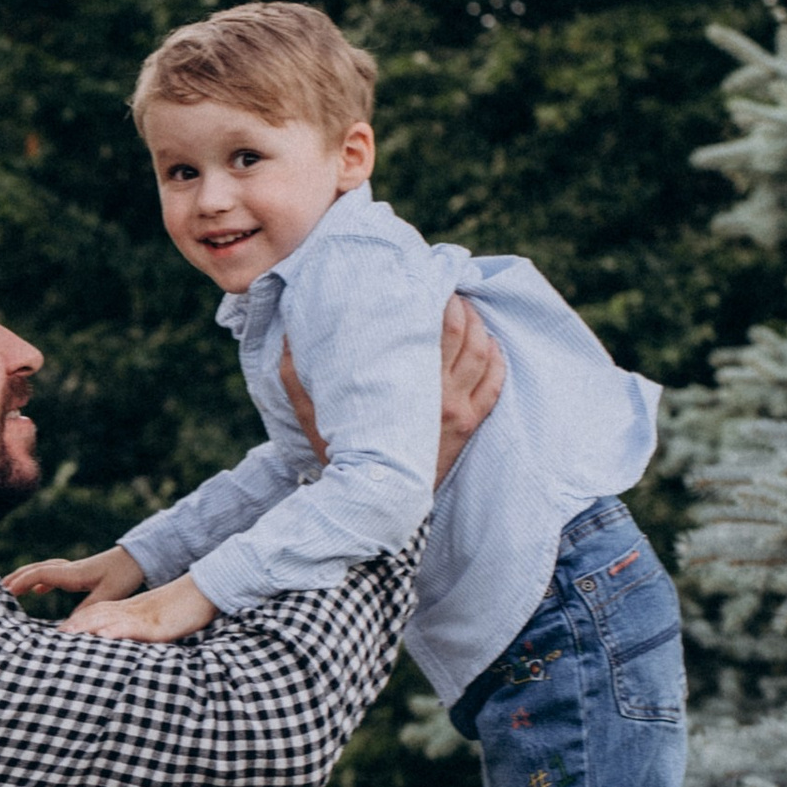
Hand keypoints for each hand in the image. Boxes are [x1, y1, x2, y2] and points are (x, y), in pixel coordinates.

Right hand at [5, 541, 145, 604]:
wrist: (139, 558)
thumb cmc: (125, 575)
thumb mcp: (108, 595)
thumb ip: (88, 610)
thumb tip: (68, 627)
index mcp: (73, 573)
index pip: (40, 573)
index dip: (21, 581)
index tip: (5, 591)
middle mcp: (70, 569)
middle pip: (36, 569)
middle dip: (16, 578)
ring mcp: (74, 569)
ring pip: (43, 569)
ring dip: (26, 577)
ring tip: (11, 588)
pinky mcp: (80, 572)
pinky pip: (54, 574)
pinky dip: (41, 580)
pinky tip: (39, 590)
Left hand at [61, 573, 217, 643]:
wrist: (204, 591)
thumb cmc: (184, 609)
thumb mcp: (157, 621)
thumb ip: (140, 629)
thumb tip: (125, 642)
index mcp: (131, 610)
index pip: (98, 613)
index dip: (79, 622)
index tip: (60, 632)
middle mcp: (132, 610)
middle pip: (97, 614)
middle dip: (75, 625)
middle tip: (54, 636)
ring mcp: (143, 616)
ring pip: (110, 619)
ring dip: (87, 627)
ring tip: (67, 634)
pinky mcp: (157, 624)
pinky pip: (135, 627)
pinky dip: (118, 631)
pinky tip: (104, 636)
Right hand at [280, 296, 505, 482]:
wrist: (372, 503)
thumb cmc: (339, 456)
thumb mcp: (310, 415)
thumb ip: (298, 374)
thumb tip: (288, 334)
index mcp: (405, 385)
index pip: (434, 326)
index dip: (436, 298)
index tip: (426, 282)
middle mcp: (439, 394)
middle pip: (464, 331)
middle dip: (460, 304)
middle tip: (447, 289)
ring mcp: (459, 411)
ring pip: (483, 352)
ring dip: (480, 325)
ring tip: (468, 309)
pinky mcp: (470, 426)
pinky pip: (495, 384)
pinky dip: (498, 358)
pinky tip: (491, 343)